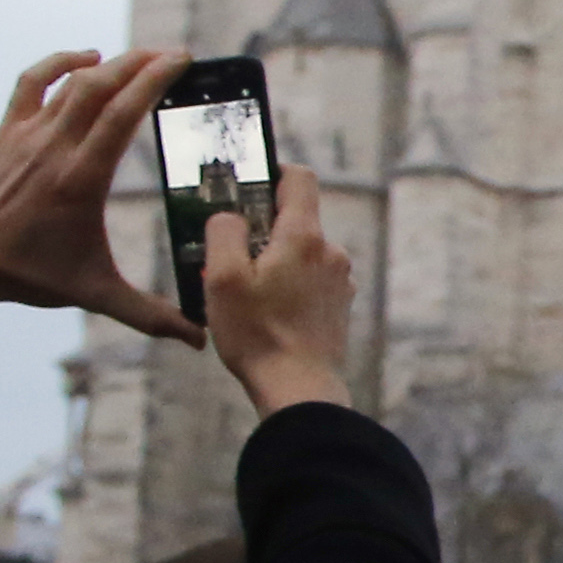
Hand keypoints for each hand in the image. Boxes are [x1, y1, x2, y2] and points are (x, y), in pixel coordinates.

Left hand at [0, 49, 201, 344]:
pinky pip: (33, 82)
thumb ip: (148, 315)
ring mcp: (28, 134)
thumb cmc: (26, 273)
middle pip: (101, 84)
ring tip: (142, 57)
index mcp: (81, 178)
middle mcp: (55, 147)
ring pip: (72, 80)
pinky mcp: (9, 131)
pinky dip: (59, 62)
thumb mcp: (93, 293)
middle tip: (175, 56)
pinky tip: (85, 59)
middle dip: (141, 62)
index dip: (154, 80)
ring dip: (111, 62)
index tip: (182, 62)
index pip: (123, 113)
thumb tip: (196, 337)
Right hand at [205, 165, 353, 415]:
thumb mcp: (223, 278)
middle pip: (295, 220)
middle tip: (230, 257)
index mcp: (304, 237)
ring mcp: (339, 280)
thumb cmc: (258, 335)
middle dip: (261, 231)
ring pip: (301, 253)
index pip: (299, 178)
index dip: (272, 173)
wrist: (299, 389)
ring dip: (274, 263)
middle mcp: (330, 253)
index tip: (247, 187)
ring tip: (245, 294)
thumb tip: (230, 215)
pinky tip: (266, 313)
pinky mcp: (339, 305)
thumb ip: (224, 232)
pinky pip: (310, 281)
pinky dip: (288, 287)